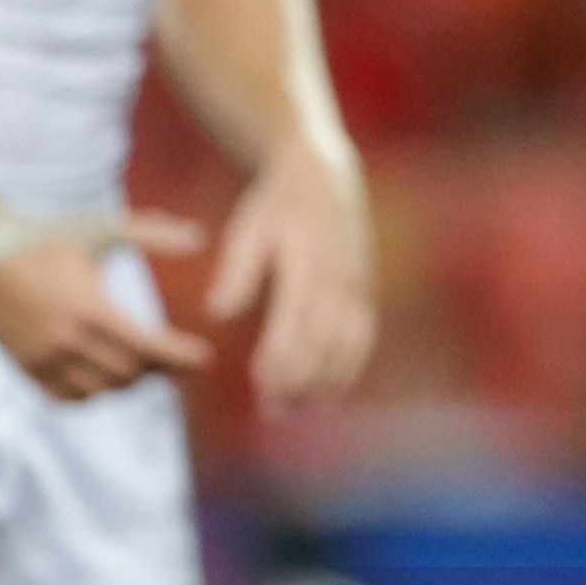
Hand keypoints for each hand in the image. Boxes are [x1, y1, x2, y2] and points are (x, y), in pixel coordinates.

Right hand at [0, 211, 212, 402]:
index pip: (147, 347)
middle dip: (159, 369)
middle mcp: (65, 341)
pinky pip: (64, 398)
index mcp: (90, 309)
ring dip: (127, 383)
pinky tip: (106, 377)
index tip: (206, 360)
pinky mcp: (23, 366)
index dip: (180, 358)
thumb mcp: (102, 228)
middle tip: (179, 360)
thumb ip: (154, 233)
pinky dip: (91, 394)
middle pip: (128, 373)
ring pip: (99, 391)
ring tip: (146, 368)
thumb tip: (200, 237)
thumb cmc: (47, 235)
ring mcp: (41, 358)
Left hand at [208, 147, 374, 410]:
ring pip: (348, 340)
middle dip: (302, 378)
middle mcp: (339, 275)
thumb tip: (219, 313)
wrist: (322, 172)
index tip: (263, 389)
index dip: (282, 359)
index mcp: (307, 261)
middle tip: (276, 412)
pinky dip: (352, 362)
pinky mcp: (365, 285)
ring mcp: (357, 281)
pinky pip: (364, 331)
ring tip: (304, 407)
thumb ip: (237, 270)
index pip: (295, 322)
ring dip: (329, 377)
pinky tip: (335, 387)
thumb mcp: (248, 229)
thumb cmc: (275, 206)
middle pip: (323, 339)